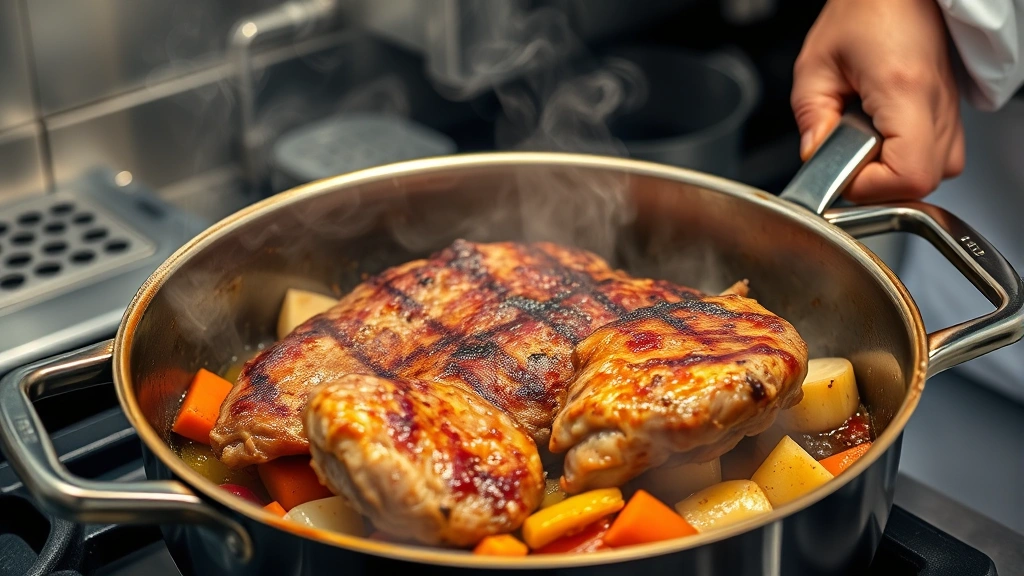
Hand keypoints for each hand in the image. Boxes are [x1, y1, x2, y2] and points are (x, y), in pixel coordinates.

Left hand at [792, 0, 964, 201]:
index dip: (870, 186)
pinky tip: (884, 134)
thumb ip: (811, 119)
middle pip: (922, 182)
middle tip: (850, 154)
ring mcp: (951, 108)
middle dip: (878, 182)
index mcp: (905, 89)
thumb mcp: (815, 67)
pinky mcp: (951, 110)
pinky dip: (909, 156)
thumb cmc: (863, 11)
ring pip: (936, 173)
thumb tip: (815, 158)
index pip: (908, 176)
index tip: (844, 169)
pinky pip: (939, 155)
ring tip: (867, 141)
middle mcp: (938, 103)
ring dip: (895, 171)